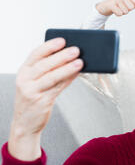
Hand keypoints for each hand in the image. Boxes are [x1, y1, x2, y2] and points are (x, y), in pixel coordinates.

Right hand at [8, 38, 82, 160]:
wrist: (25, 124)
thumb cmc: (33, 99)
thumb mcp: (35, 83)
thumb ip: (48, 71)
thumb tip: (69, 58)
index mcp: (23, 72)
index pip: (35, 54)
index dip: (49, 46)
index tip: (62, 40)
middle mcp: (25, 80)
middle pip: (45, 65)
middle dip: (61, 56)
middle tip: (76, 49)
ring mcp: (32, 91)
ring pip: (52, 76)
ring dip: (67, 68)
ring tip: (80, 61)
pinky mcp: (41, 101)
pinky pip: (58, 87)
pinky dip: (68, 79)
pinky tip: (77, 74)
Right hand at [96, 0, 134, 16]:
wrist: (105, 6)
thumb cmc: (118, 1)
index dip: (134, 6)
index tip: (128, 3)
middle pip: (132, 7)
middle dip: (128, 10)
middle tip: (122, 6)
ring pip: (126, 11)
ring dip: (122, 12)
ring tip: (118, 8)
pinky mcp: (111, 5)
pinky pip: (120, 13)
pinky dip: (118, 14)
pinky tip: (115, 11)